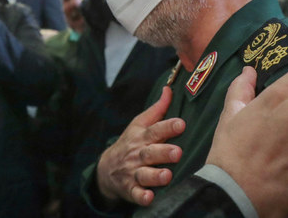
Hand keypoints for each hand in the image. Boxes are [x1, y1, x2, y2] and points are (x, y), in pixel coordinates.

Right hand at [96, 87, 184, 206]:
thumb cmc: (130, 143)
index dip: (168, 127)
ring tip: (167, 175)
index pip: (155, 130)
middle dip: (163, 152)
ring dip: (155, 175)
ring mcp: (133, 172)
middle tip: (178, 152)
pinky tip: (150, 197)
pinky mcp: (130, 189)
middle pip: (150, 153)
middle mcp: (138, 154)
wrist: (107, 167)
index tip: (181, 124)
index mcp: (142, 137)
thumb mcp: (139, 124)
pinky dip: (142, 196)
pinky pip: (136, 194)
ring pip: (144, 174)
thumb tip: (169, 89)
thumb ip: (157, 109)